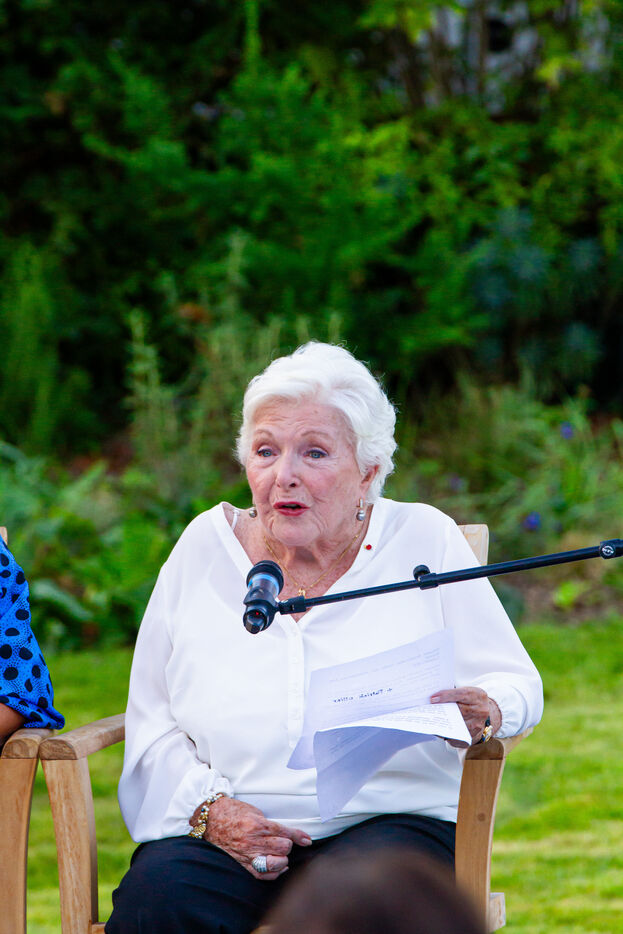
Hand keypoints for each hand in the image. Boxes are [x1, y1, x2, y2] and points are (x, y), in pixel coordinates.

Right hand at [194, 797, 311, 880]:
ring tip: (280, 853)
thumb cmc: (231, 812)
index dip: (299, 836)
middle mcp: (252, 841)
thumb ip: (268, 823)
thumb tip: (285, 833)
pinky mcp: (242, 864)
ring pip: (276, 863)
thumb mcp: (253, 811)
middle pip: (283, 848)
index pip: (284, 833)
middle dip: (287, 845)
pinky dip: (274, 872)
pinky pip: (263, 875)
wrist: (210, 820)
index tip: (307, 840)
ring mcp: (247, 855)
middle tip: (284, 841)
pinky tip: (277, 866)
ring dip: (282, 859)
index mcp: (256, 825)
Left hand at [430, 687, 501, 745]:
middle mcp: (481, 710)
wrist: (484, 712)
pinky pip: (458, 734)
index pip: (462, 694)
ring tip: (431, 719)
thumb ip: (454, 693)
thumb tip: (435, 697)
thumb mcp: (466, 691)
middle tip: (429, 709)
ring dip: (444, 722)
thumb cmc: (470, 700)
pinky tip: (438, 729)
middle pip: (460, 710)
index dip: (446, 696)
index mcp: (478, 695)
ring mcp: (478, 723)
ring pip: (458, 723)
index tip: (433, 698)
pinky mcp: (474, 734)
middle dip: (444, 709)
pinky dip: (447, 732)